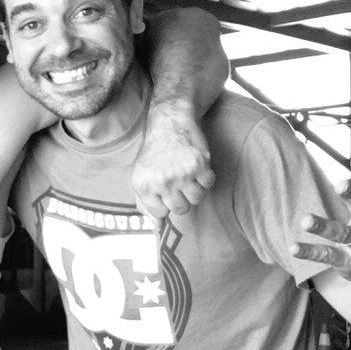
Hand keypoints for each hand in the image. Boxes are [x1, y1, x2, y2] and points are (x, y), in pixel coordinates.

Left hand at [133, 100, 215, 219]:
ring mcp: (181, 174)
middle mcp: (161, 181)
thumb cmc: (154, 153)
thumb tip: (157, 227)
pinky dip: (206, 177)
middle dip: (181, 198)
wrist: (170, 122)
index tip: (165, 191)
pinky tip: (196, 165)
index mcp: (143, 185)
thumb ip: (145, 204)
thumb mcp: (141, 177)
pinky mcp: (200, 165)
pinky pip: (209, 185)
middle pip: (180, 209)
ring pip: (197, 199)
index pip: (160, 214)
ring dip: (195, 188)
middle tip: (178, 180)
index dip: (165, 204)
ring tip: (187, 172)